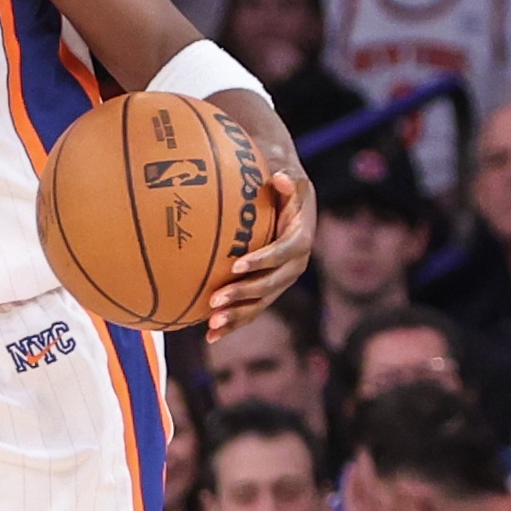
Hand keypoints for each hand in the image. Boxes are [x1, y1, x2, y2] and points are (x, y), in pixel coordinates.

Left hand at [207, 172, 315, 339]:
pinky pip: (250, 310)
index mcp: (301, 239)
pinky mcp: (267, 290)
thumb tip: (280, 178)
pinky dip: (232, 323)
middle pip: (270, 285)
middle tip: (216, 300)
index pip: (283, 252)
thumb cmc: (282, 185)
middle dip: (243, 295)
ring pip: (260, 304)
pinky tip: (209, 335)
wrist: (288, 202)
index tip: (236, 265)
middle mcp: (294, 265)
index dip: (262, 260)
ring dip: (237, 316)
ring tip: (212, 324)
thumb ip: (286, 179)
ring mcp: (281, 281)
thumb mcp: (289, 176)